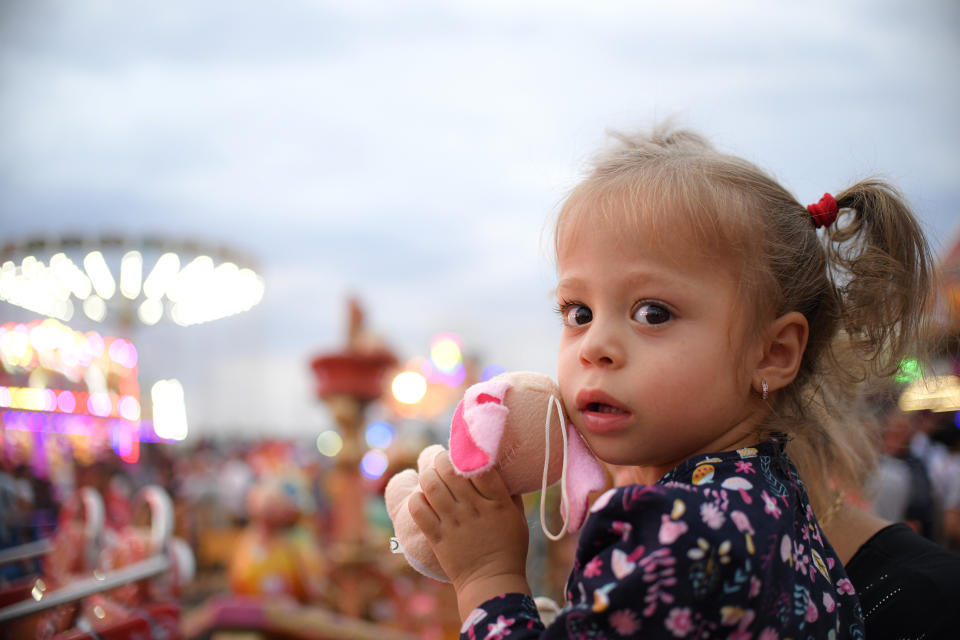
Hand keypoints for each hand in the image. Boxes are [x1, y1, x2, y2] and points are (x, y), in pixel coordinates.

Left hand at [408, 450, 530, 618]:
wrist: (491, 582)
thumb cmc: (509, 549)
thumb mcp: (518, 518)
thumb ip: (509, 493)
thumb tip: (498, 469)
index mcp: (498, 503)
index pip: (480, 468)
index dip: (468, 454)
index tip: (464, 452)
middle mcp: (474, 510)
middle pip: (450, 471)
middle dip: (441, 459)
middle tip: (441, 460)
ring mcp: (454, 523)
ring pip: (431, 485)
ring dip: (428, 475)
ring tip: (430, 475)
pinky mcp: (437, 537)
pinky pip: (418, 509)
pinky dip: (417, 498)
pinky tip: (422, 497)